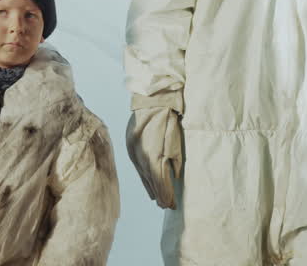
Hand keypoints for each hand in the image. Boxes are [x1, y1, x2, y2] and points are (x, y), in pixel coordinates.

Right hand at [125, 93, 183, 208]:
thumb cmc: (169, 119)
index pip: (160, 183)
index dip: (166, 195)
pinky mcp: (129, 146)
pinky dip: (143, 176)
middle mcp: (141, 157)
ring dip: (151, 187)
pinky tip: (148, 184)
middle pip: (150, 181)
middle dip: (159, 195)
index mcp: (154, 157)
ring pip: (142, 175)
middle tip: (167, 206)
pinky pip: (137, 166)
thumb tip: (173, 177)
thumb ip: (175, 161)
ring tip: (158, 199)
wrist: (152, 100)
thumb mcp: (177, 142)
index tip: (172, 205)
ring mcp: (133, 151)